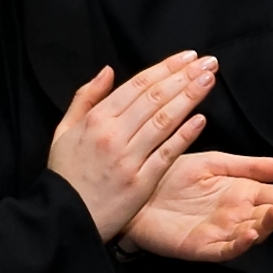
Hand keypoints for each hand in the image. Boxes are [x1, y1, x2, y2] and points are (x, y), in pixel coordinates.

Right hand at [47, 53, 217, 239]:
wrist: (65, 216)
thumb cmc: (65, 173)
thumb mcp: (63, 130)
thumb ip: (85, 98)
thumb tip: (107, 71)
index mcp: (95, 120)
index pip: (136, 86)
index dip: (165, 68)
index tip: (187, 57)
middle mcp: (113, 134)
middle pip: (154, 98)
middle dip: (184, 76)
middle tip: (208, 62)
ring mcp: (128, 158)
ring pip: (164, 120)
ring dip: (189, 97)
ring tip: (209, 80)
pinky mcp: (141, 182)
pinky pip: (166, 153)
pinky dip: (184, 135)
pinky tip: (201, 119)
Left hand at [126, 152, 272, 260]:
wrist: (136, 191)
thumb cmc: (172, 176)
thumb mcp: (214, 163)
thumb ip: (250, 166)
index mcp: (242, 193)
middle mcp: (237, 215)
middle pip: (270, 217)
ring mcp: (222, 233)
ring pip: (254, 233)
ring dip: (269, 224)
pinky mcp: (203, 246)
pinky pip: (227, 248)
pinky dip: (241, 243)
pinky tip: (251, 233)